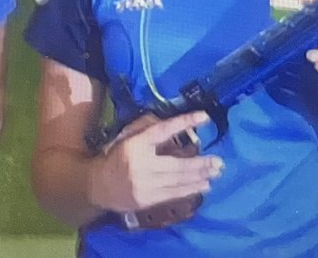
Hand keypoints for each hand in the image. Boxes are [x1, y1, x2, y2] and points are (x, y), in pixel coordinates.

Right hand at [87, 112, 222, 213]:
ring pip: (177, 181)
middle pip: (176, 164)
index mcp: (136, 143)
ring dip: (199, 177)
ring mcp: (145, 184)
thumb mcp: (128, 136)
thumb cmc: (117, 156)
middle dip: (200, 164)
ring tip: (216, 172)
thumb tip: (175, 124)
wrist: (99, 185)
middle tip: (219, 162)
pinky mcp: (148, 200)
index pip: (163, 130)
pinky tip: (203, 185)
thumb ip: (148, 128)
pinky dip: (190, 190)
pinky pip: (173, 194)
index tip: (203, 117)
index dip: (184, 122)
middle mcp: (141, 164)